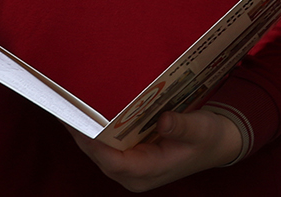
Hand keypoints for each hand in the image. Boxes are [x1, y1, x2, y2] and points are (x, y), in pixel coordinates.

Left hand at [72, 107, 245, 191]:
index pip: (114, 162)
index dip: (95, 144)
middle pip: (99, 156)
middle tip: (64, 107)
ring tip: (68, 105)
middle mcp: (134, 174)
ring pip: (99, 151)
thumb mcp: (200, 130)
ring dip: (85, 130)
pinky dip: (96, 129)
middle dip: (81, 133)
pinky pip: (106, 145)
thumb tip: (162, 120)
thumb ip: (182, 126)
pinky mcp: (130, 156)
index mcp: (149, 172)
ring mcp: (130, 167)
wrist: (217, 144)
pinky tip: (86, 111)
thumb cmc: (209, 138)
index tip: (80, 125)